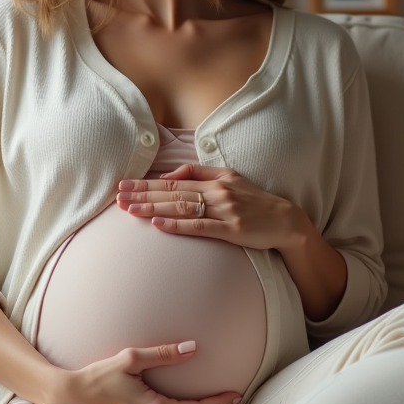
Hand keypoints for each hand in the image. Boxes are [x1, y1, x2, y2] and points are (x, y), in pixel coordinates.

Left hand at [117, 164, 310, 250]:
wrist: (285, 221)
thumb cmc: (254, 201)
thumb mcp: (229, 179)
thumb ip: (200, 174)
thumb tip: (169, 176)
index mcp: (215, 179)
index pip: (174, 181)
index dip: (147, 184)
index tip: (125, 186)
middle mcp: (218, 192)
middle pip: (173, 193)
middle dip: (143, 195)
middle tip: (118, 198)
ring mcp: (225, 210)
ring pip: (182, 208)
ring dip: (153, 209)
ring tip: (130, 211)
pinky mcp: (231, 229)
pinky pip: (200, 226)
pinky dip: (178, 226)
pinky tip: (159, 226)